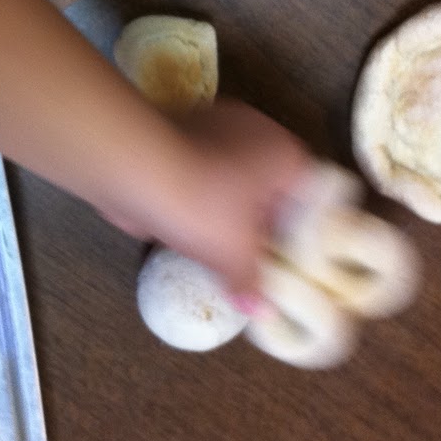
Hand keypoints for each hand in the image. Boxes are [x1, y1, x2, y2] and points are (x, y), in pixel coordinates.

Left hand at [103, 100, 312, 298]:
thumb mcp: (234, 253)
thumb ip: (251, 282)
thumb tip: (261, 312)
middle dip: (261, 222)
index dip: (301, 227)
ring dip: (225, 213)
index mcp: (281, 152)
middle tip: (260, 259)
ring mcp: (210, 129)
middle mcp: (252, 132)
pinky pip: (195, 177)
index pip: (307, 191)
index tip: (293, 255)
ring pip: (228, 180)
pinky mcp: (173, 140)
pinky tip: (188, 236)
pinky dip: (194, 204)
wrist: (133, 169)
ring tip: (224, 253)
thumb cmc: (203, 203)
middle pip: (266, 185)